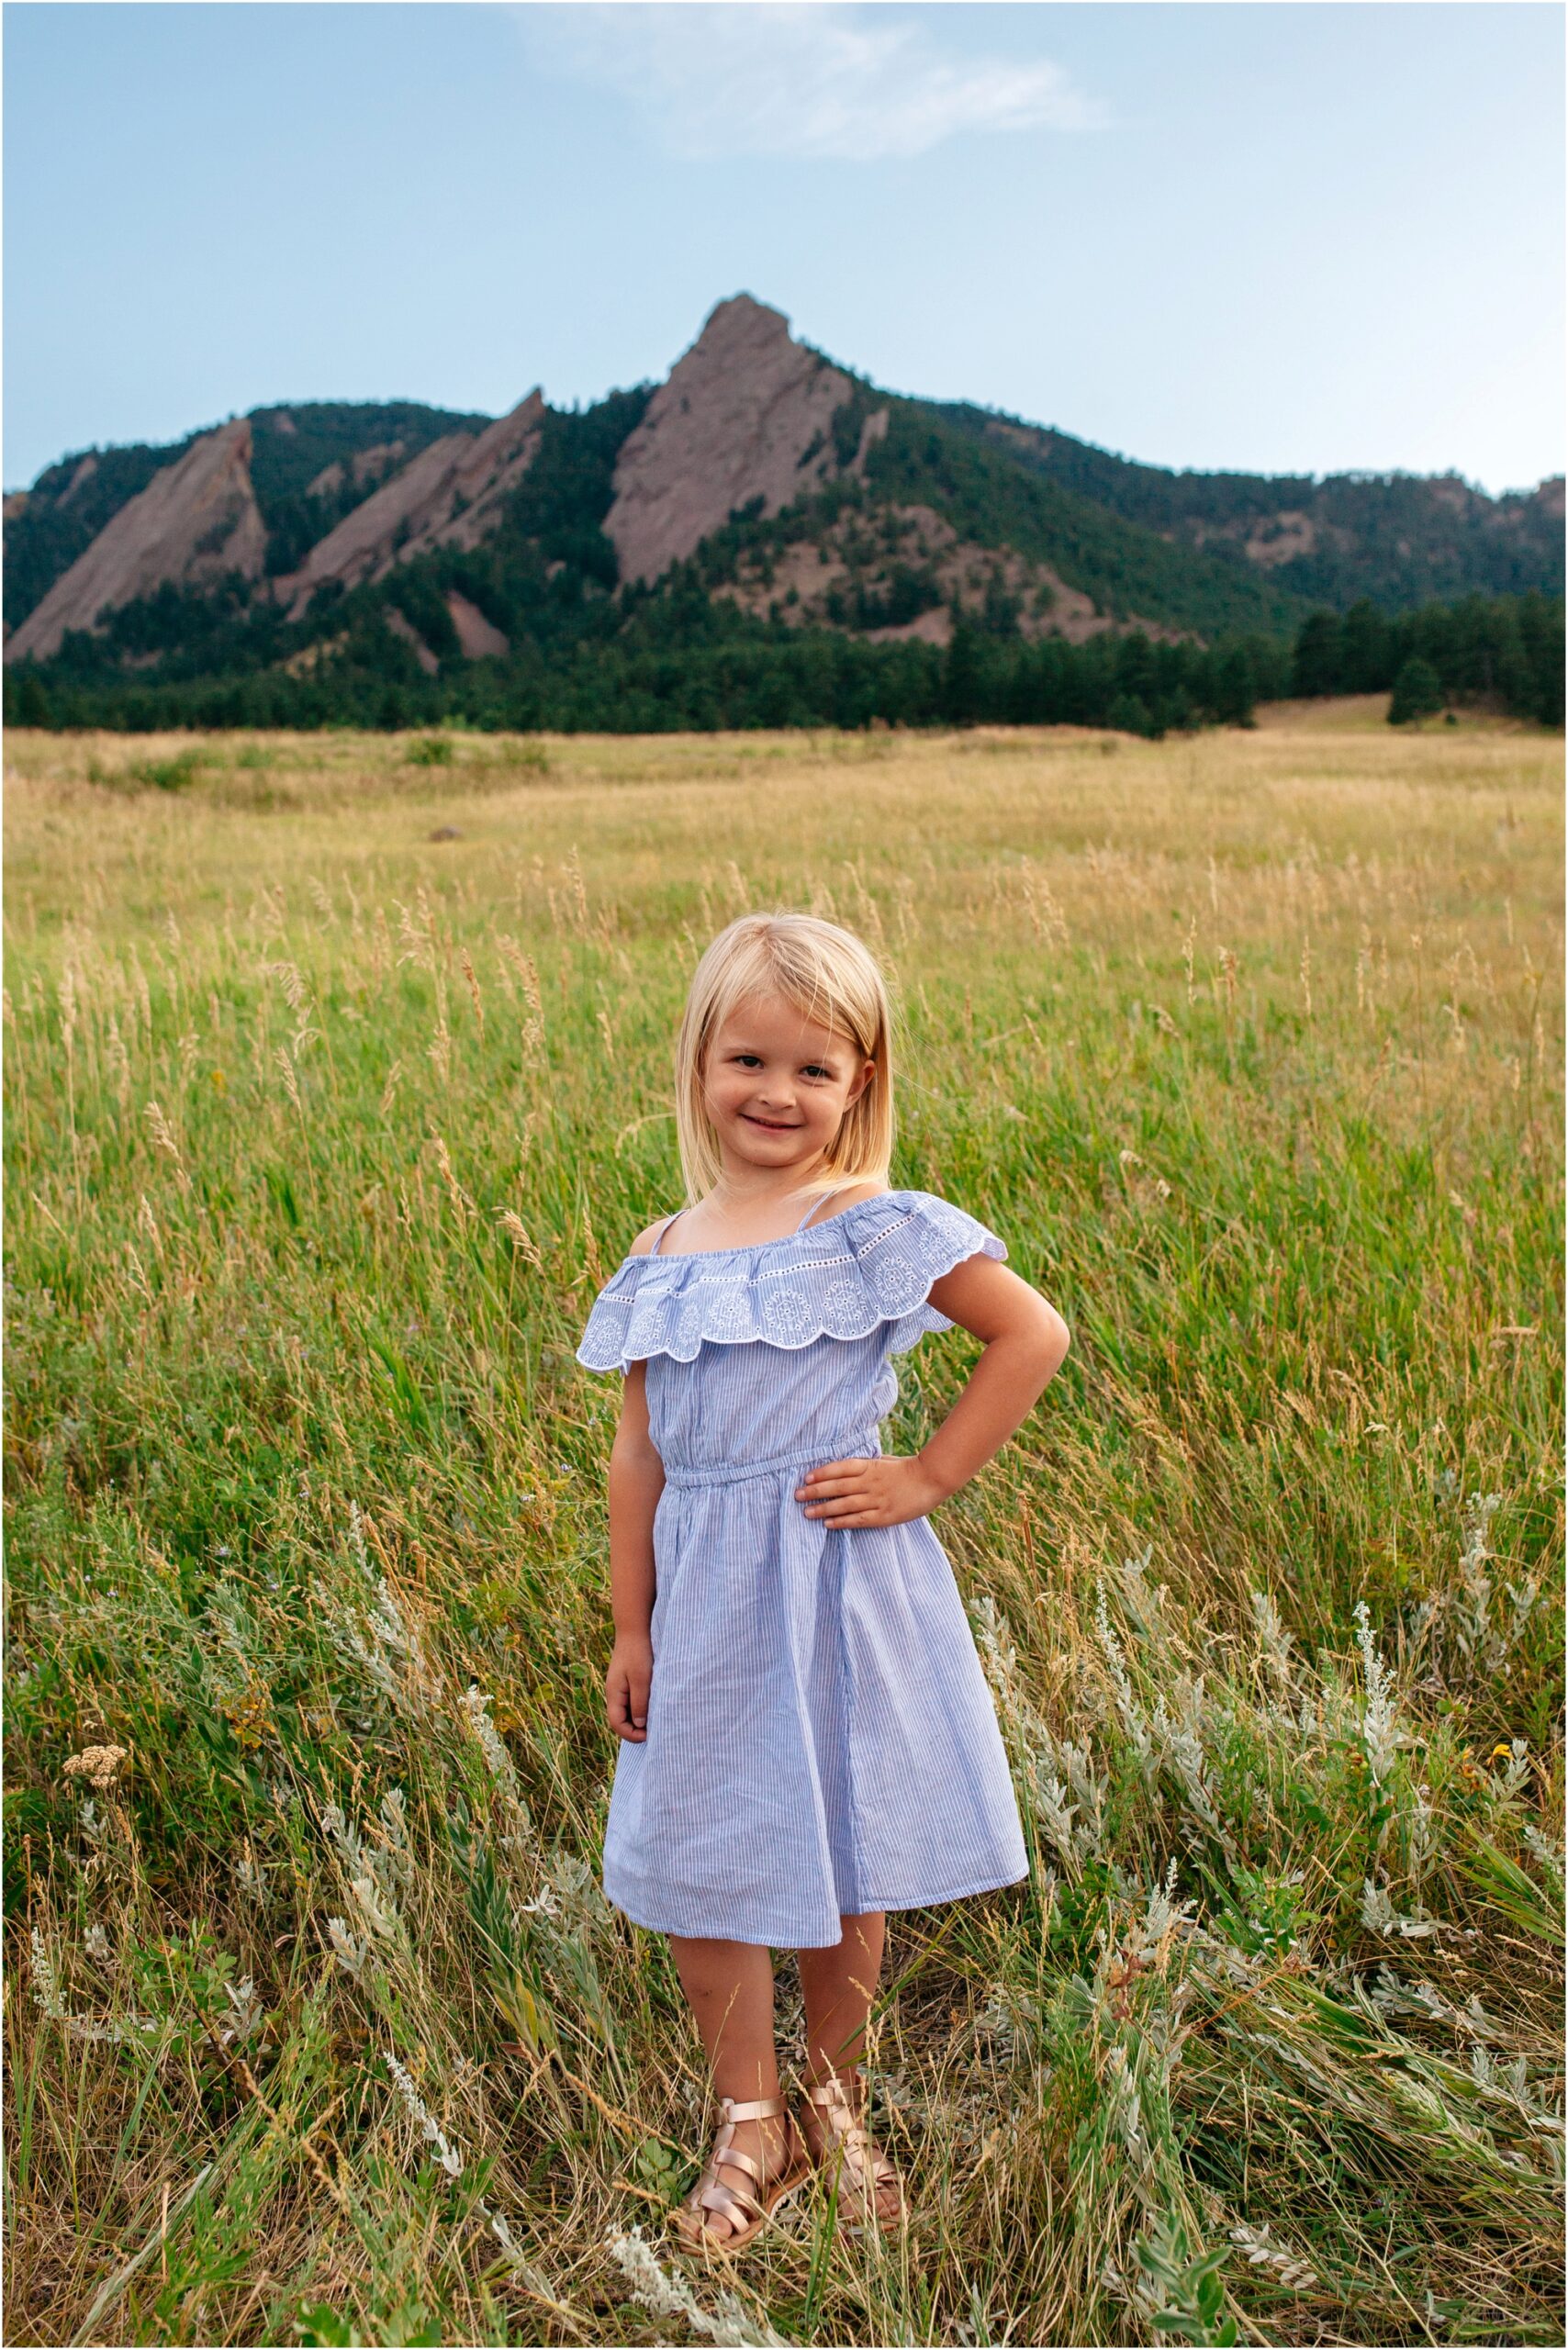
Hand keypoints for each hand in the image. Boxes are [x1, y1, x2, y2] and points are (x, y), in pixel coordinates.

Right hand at [605, 1633, 652, 1741]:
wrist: (635, 1628)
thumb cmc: (638, 1652)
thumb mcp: (641, 1679)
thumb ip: (639, 1703)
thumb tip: (639, 1725)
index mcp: (613, 1693)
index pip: (617, 1724)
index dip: (632, 1735)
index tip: (650, 1735)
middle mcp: (614, 1692)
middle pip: (621, 1720)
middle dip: (636, 1729)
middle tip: (656, 1729)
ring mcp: (620, 1686)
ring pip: (627, 1711)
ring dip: (639, 1718)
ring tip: (657, 1718)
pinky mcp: (628, 1681)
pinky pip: (632, 1701)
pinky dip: (641, 1707)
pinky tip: (655, 1704)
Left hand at [794, 1454, 945, 1527]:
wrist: (932, 1479)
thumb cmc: (906, 1469)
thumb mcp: (884, 1461)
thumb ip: (865, 1465)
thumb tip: (844, 1469)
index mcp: (870, 1466)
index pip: (841, 1468)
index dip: (822, 1473)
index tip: (806, 1478)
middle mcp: (870, 1482)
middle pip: (838, 1487)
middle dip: (815, 1492)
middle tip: (797, 1496)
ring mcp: (877, 1499)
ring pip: (845, 1504)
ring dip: (824, 1509)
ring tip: (807, 1513)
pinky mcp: (884, 1515)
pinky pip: (859, 1519)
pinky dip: (842, 1522)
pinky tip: (828, 1524)